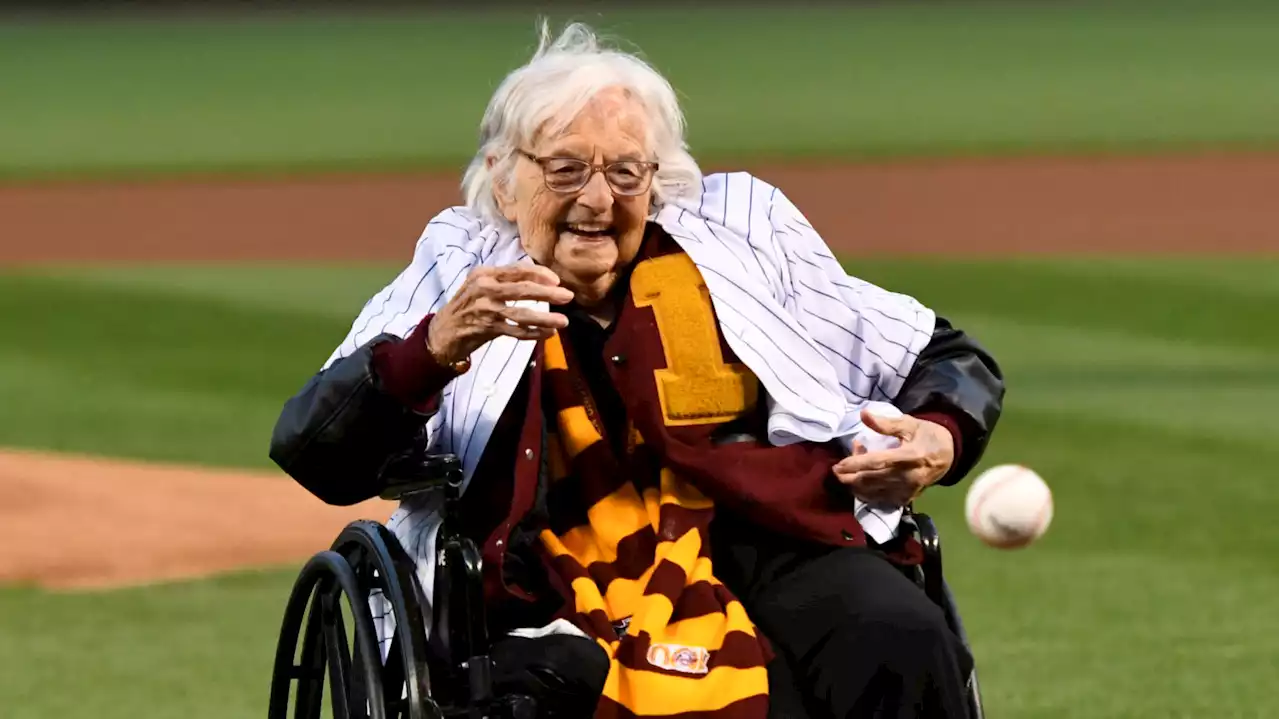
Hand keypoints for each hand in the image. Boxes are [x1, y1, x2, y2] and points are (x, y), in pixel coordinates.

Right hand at [427, 265, 573, 364]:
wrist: (442, 332)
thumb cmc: (466, 307)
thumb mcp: (480, 286)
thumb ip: (504, 281)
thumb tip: (539, 280)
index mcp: (484, 274)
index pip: (517, 270)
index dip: (539, 274)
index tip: (557, 280)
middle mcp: (484, 289)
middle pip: (522, 289)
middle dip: (548, 293)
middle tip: (568, 296)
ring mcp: (485, 310)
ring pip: (521, 313)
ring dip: (545, 318)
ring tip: (563, 322)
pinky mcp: (486, 329)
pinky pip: (515, 332)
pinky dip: (534, 334)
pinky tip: (548, 335)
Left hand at [832, 408, 955, 505]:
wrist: (948, 455)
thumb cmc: (926, 435)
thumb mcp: (909, 424)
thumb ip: (885, 423)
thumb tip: (863, 414)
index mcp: (909, 456)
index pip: (877, 462)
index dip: (855, 464)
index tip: (838, 465)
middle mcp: (908, 477)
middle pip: (871, 480)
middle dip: (849, 476)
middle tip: (837, 468)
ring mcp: (907, 490)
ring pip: (872, 492)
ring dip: (855, 483)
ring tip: (850, 470)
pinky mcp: (906, 499)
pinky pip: (879, 500)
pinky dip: (866, 493)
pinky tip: (860, 482)